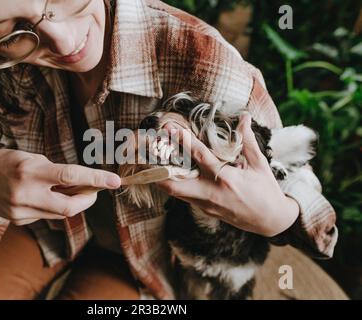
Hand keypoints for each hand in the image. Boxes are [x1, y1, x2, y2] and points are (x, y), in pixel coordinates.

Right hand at [0, 149, 120, 225]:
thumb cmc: (7, 162)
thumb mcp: (33, 158)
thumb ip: (58, 172)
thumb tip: (84, 183)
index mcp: (30, 172)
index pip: (70, 176)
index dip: (96, 179)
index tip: (115, 181)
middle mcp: (25, 194)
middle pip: (70, 207)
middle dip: (87, 199)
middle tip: (93, 190)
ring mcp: (21, 211)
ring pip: (60, 214)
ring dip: (71, 202)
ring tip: (66, 189)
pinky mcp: (18, 220)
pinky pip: (46, 216)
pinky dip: (53, 206)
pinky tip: (45, 196)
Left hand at [156, 113, 298, 236]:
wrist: (270, 221)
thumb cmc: (266, 190)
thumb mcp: (260, 164)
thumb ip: (248, 140)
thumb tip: (244, 116)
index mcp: (226, 179)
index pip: (200, 156)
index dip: (183, 140)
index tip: (170, 127)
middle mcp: (211, 193)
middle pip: (174, 184)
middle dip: (157, 169)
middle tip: (149, 150)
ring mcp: (205, 204)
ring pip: (175, 192)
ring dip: (162, 176)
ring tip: (153, 158)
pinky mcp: (204, 210)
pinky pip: (183, 196)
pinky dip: (174, 184)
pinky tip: (169, 172)